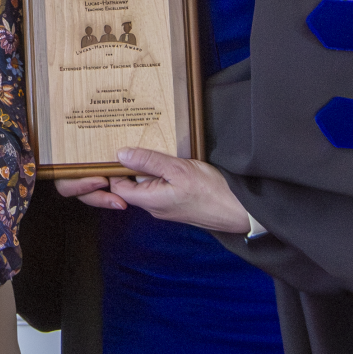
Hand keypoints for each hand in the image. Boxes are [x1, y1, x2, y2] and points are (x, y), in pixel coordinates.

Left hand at [54, 149, 250, 234]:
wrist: (238, 210)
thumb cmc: (211, 192)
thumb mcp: (178, 169)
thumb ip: (149, 161)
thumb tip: (121, 154)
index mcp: (149, 200)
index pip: (117, 186)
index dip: (113, 169)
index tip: (115, 148)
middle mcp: (154, 206)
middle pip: (131, 185)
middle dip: (131, 166)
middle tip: (136, 143)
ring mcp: (166, 206)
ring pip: (147, 184)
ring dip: (148, 168)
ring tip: (155, 149)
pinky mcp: (177, 203)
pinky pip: (160, 186)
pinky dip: (161, 173)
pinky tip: (170, 161)